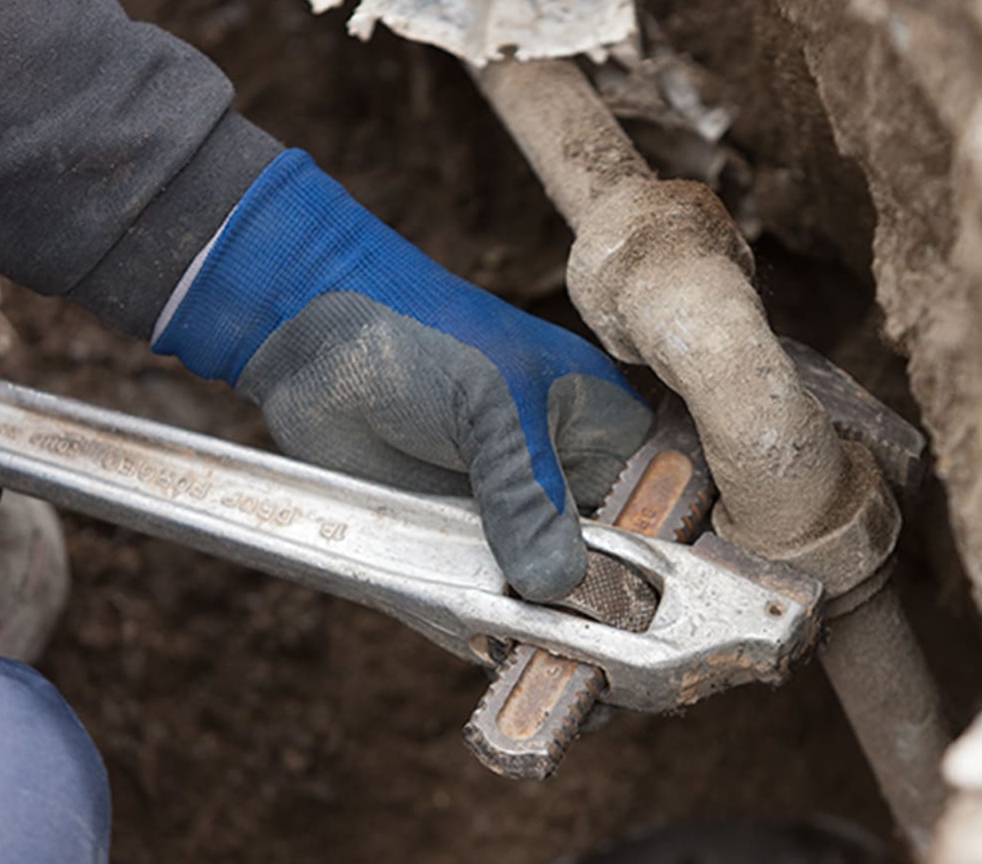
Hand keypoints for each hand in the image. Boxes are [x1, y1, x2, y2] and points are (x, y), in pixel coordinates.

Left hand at [155, 151, 650, 599]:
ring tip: (531, 645)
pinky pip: (486, 599)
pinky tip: (484, 637)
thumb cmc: (421, 335)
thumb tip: (560, 583)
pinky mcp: (459, 543)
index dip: (667, 559)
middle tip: (584, 639)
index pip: (664, 507)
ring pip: (548, 596)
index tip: (656, 608)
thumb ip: (529, 492)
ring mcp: (513, 517)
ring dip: (537, 623)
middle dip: (599, 607)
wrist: (314, 338)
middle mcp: (568, 479)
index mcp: (606, 428)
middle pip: (612, 568)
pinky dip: (482, 621)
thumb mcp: (491, 406)